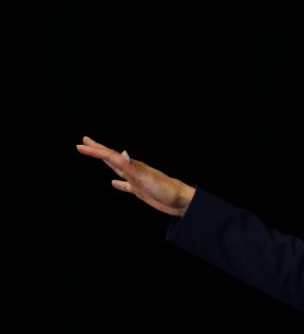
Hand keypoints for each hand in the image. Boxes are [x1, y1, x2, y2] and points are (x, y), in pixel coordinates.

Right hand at [76, 136, 195, 215]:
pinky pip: (125, 185)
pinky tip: (113, 183)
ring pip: (117, 169)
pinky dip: (118, 183)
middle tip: (84, 141)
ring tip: (97, 155)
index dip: (95, 151)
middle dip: (98, 150)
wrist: (182, 201)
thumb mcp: (148, 179)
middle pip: (111, 158)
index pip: (110, 156)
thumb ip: (133, 167)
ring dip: (106, 162)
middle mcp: (134, 170)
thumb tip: (122, 153)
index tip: (80, 146)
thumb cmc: (167, 190)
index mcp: (133, 166)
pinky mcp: (141, 190)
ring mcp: (137, 180)